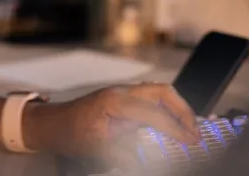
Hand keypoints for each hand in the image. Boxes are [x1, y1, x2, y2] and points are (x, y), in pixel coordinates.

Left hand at [22, 83, 199, 158]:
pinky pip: (150, 98)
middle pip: (162, 91)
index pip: (154, 112)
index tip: (192, 142)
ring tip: (188, 130)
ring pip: (158, 92)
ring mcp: (122, 92)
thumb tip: (151, 157)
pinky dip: (165, 109)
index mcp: (115, 101)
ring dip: (176, 108)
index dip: (176, 128)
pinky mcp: (122, 98)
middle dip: (183, 110)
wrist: (53, 123)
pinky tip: (172, 125)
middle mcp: (121, 92)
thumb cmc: (71, 134)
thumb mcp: (99, 148)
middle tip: (195, 134)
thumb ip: (127, 150)